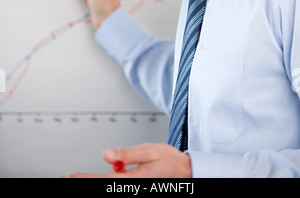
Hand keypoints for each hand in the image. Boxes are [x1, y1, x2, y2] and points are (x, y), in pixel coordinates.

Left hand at [65, 143, 191, 177]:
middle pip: (105, 187)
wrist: (187, 173)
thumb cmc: (170, 161)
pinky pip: (119, 186)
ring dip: (98, 182)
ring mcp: (134, 191)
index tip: (71, 177)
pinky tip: (103, 178)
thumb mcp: (149, 151)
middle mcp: (133, 189)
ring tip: (82, 177)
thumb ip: (126, 154)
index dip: (86, 180)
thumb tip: (106, 155)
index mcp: (135, 180)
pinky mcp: (136, 189)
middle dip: (88, 181)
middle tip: (71, 178)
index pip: (104, 182)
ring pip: (112, 188)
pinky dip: (109, 182)